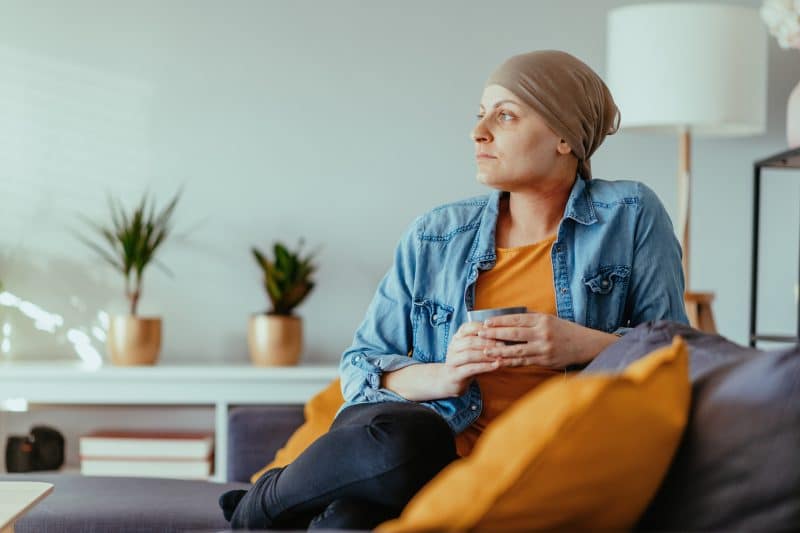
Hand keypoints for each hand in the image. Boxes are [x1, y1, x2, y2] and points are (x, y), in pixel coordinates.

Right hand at [437, 321, 503, 396]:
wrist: (448, 381)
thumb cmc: (465, 363)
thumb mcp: (471, 349)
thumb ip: (480, 341)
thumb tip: (501, 332)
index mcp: (456, 338)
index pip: (467, 328)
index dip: (482, 328)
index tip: (497, 331)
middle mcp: (452, 348)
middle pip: (470, 341)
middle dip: (488, 343)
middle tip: (504, 345)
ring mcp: (452, 361)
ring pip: (469, 355)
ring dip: (487, 355)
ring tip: (501, 356)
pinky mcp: (454, 374)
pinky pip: (471, 369)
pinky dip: (485, 367)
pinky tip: (496, 366)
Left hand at [476, 313, 617, 368]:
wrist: (584, 345)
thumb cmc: (564, 330)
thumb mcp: (549, 319)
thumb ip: (531, 317)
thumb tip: (510, 316)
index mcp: (542, 320)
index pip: (516, 320)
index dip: (500, 321)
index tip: (486, 322)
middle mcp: (542, 333)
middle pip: (514, 334)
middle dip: (495, 334)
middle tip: (480, 334)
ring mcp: (543, 348)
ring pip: (516, 350)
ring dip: (499, 351)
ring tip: (485, 350)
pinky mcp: (545, 361)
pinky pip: (524, 362)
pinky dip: (510, 362)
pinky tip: (499, 362)